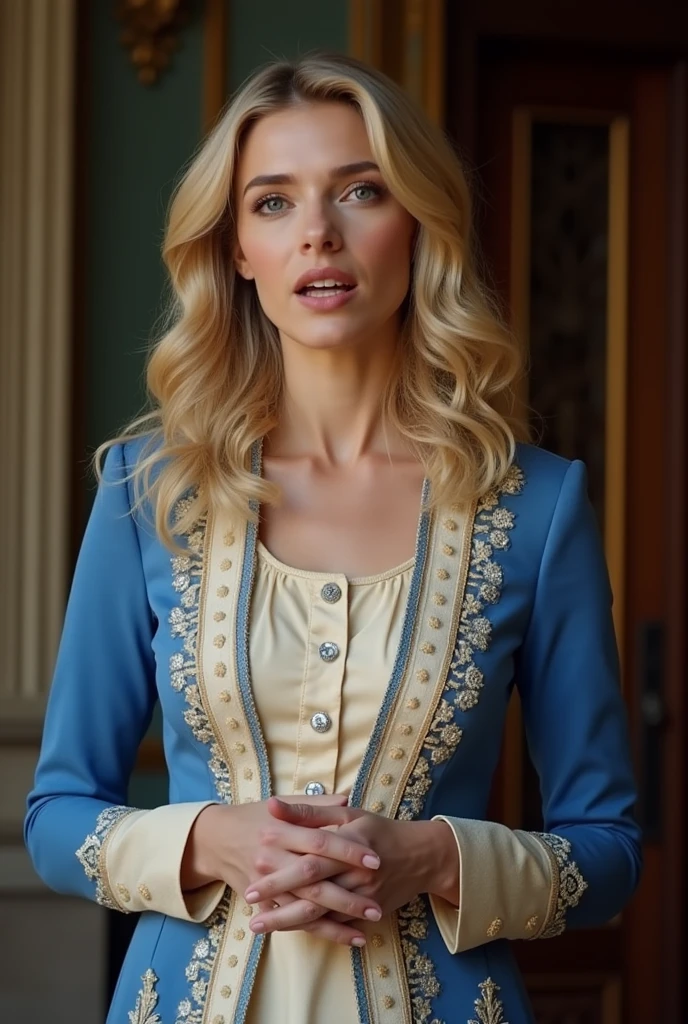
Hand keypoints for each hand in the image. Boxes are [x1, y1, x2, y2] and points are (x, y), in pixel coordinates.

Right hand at [181, 795, 381, 944]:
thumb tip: (347, 798)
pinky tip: (343, 937)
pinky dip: (317, 931)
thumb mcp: (282, 803)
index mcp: (280, 830)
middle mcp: (271, 858)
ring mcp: (264, 885)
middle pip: (314, 880)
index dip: (347, 851)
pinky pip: (292, 922)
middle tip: (376, 905)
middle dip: (347, 896)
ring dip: (336, 922)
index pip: (320, 841)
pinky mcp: (261, 904)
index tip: (375, 860)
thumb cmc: (255, 817)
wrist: (215, 839)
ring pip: (304, 908)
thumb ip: (315, 805)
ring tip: (365, 929)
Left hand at [245, 801, 457, 933]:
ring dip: (287, 920)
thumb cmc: (379, 831)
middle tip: (248, 898)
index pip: (312, 856)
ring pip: (322, 913)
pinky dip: (312, 929)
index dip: (284, 863)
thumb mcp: (348, 814)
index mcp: (350, 842)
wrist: (421, 857)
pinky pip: (337, 924)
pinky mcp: (368, 913)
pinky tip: (288, 931)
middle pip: (313, 888)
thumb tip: (273, 806)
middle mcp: (358, 872)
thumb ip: (310, 811)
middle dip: (279, 895)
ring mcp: (364, 896)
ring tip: (258, 925)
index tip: (254, 865)